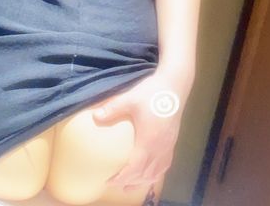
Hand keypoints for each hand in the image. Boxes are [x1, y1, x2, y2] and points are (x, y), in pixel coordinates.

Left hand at [92, 68, 193, 190]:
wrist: (175, 85)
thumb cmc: (152, 92)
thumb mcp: (130, 98)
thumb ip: (112, 108)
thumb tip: (95, 116)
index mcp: (149, 141)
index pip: (135, 168)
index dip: (122, 178)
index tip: (109, 182)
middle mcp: (160, 148)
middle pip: (146, 174)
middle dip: (131, 183)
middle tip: (116, 185)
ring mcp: (168, 146)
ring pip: (156, 172)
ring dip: (143, 181)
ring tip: (131, 185)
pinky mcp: (173, 141)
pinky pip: (164, 165)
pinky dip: (155, 173)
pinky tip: (150, 172)